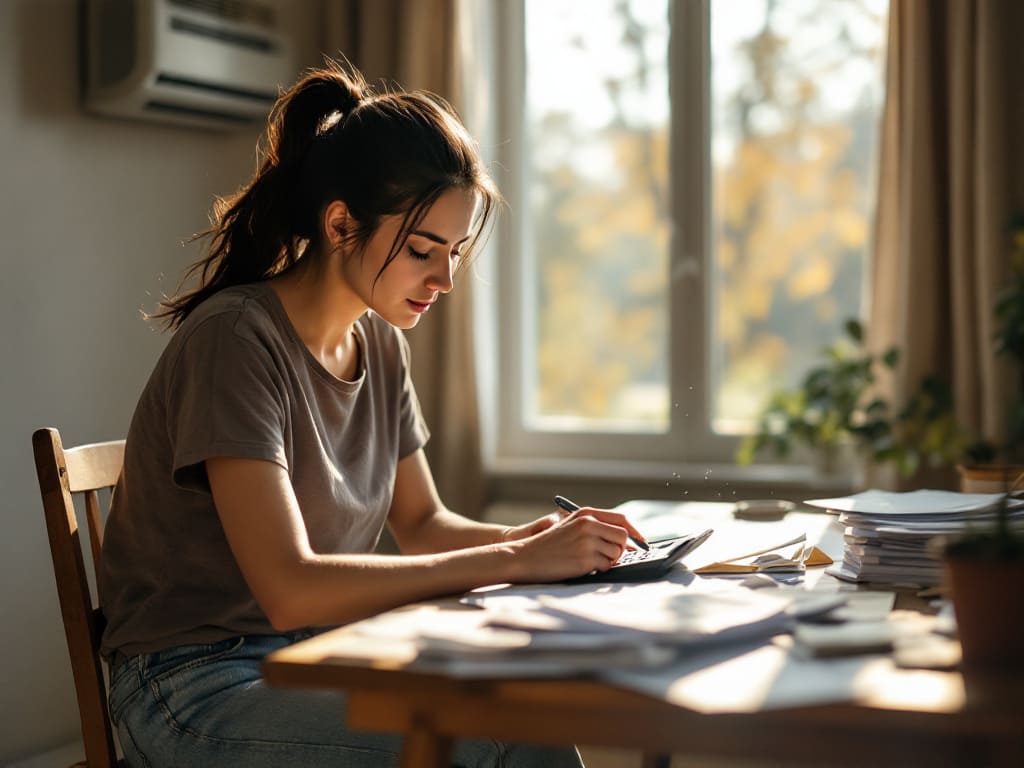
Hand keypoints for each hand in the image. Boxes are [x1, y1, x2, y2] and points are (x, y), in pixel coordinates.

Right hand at [503, 506, 646, 582]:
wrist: (525, 557)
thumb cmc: (549, 545)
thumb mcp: (570, 526)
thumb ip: (595, 527)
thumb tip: (626, 541)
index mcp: (586, 514)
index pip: (622, 519)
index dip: (634, 532)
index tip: (641, 543)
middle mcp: (588, 524)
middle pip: (624, 537)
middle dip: (621, 550)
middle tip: (609, 557)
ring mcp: (587, 541)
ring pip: (617, 553)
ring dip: (609, 561)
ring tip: (591, 562)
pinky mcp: (585, 559)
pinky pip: (607, 566)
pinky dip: (600, 569)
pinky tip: (585, 567)